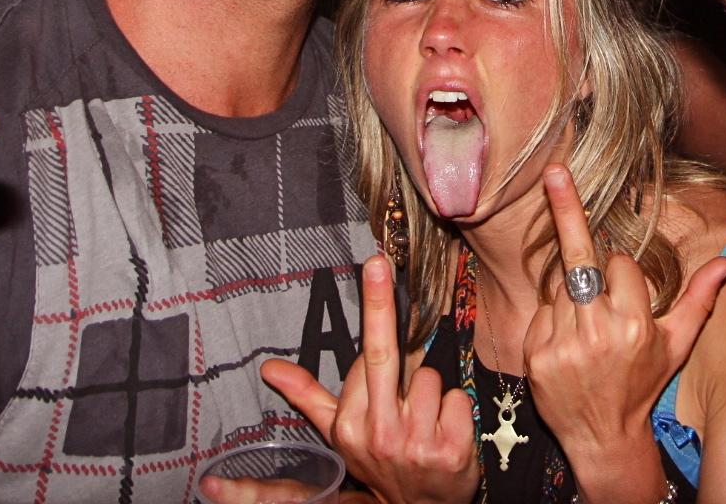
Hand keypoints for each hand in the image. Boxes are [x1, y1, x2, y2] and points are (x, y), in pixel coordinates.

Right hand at [261, 253, 478, 503]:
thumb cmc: (380, 464)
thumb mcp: (340, 435)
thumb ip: (308, 397)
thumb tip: (268, 368)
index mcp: (350, 426)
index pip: (367, 358)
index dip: (382, 338)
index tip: (376, 266)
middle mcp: (379, 435)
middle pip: (383, 355)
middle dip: (378, 306)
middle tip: (378, 262)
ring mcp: (415, 444)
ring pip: (430, 378)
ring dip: (432, 394)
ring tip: (423, 421)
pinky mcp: (452, 451)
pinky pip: (458, 399)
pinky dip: (456, 411)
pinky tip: (445, 431)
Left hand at [523, 166, 725, 499]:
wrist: (602, 437)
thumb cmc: (643, 385)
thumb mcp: (677, 345)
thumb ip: (699, 301)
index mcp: (636, 325)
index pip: (620, 264)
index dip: (622, 270)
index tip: (625, 290)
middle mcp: (599, 332)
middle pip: (581, 259)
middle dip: (568, 210)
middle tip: (554, 172)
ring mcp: (564, 344)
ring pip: (561, 286)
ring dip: (572, 294)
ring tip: (585, 327)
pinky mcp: (536, 355)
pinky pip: (542, 312)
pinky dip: (553, 318)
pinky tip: (566, 342)